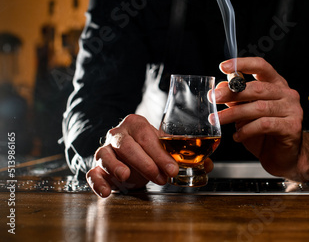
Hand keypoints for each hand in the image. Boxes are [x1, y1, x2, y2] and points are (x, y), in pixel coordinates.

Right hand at [86, 114, 213, 197]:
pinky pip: (91, 172)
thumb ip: (185, 156)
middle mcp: (118, 134)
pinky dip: (97, 181)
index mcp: (136, 124)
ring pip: (106, 154)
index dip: (161, 153)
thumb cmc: (148, 150)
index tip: (173, 169)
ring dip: (117, 166)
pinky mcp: (95, 166)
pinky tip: (107, 191)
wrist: (128, 158)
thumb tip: (209, 164)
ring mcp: (104, 149)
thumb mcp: (165, 150)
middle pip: (128, 145)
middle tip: (162, 178)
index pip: (147, 136)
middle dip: (146, 162)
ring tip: (128, 177)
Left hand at [215, 57, 307, 179]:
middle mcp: (287, 94)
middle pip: (257, 88)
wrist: (284, 157)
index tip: (223, 66)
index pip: (261, 66)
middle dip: (232, 92)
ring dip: (234, 114)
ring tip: (219, 120)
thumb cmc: (266, 133)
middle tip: (213, 98)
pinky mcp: (292, 127)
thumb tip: (220, 87)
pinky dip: (247, 130)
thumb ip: (236, 99)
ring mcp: (292, 110)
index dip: (243, 64)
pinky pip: (264, 125)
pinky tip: (237, 136)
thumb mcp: (247, 113)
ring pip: (259, 107)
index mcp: (277, 85)